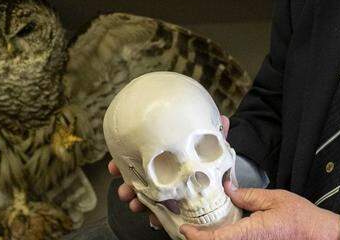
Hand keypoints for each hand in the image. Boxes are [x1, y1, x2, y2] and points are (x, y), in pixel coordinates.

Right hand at [109, 115, 231, 229]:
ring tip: (135, 205)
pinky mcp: (176, 212)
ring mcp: (169, 195)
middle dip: (128, 186)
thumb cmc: (215, 160)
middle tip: (123, 190)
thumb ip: (218, 136)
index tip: (113, 165)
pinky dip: (157, 218)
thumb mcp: (215, 146)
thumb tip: (225, 120)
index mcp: (169, 160)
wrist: (226, 179)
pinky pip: (163, 216)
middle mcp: (165, 177)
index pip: (143, 160)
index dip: (125, 164)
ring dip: (139, 203)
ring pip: (148, 199)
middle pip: (141, 181)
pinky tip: (154, 219)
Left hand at [180, 181, 339, 239]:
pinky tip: (225, 231)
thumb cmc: (302, 219)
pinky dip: (228, 238)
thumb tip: (228, 189)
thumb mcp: (274, 199)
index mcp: (251, 233)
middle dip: (203, 238)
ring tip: (205, 229)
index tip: (185, 229)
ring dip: (216, 239)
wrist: (322, 236)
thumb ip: (248, 196)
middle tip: (192, 228)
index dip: (196, 237)